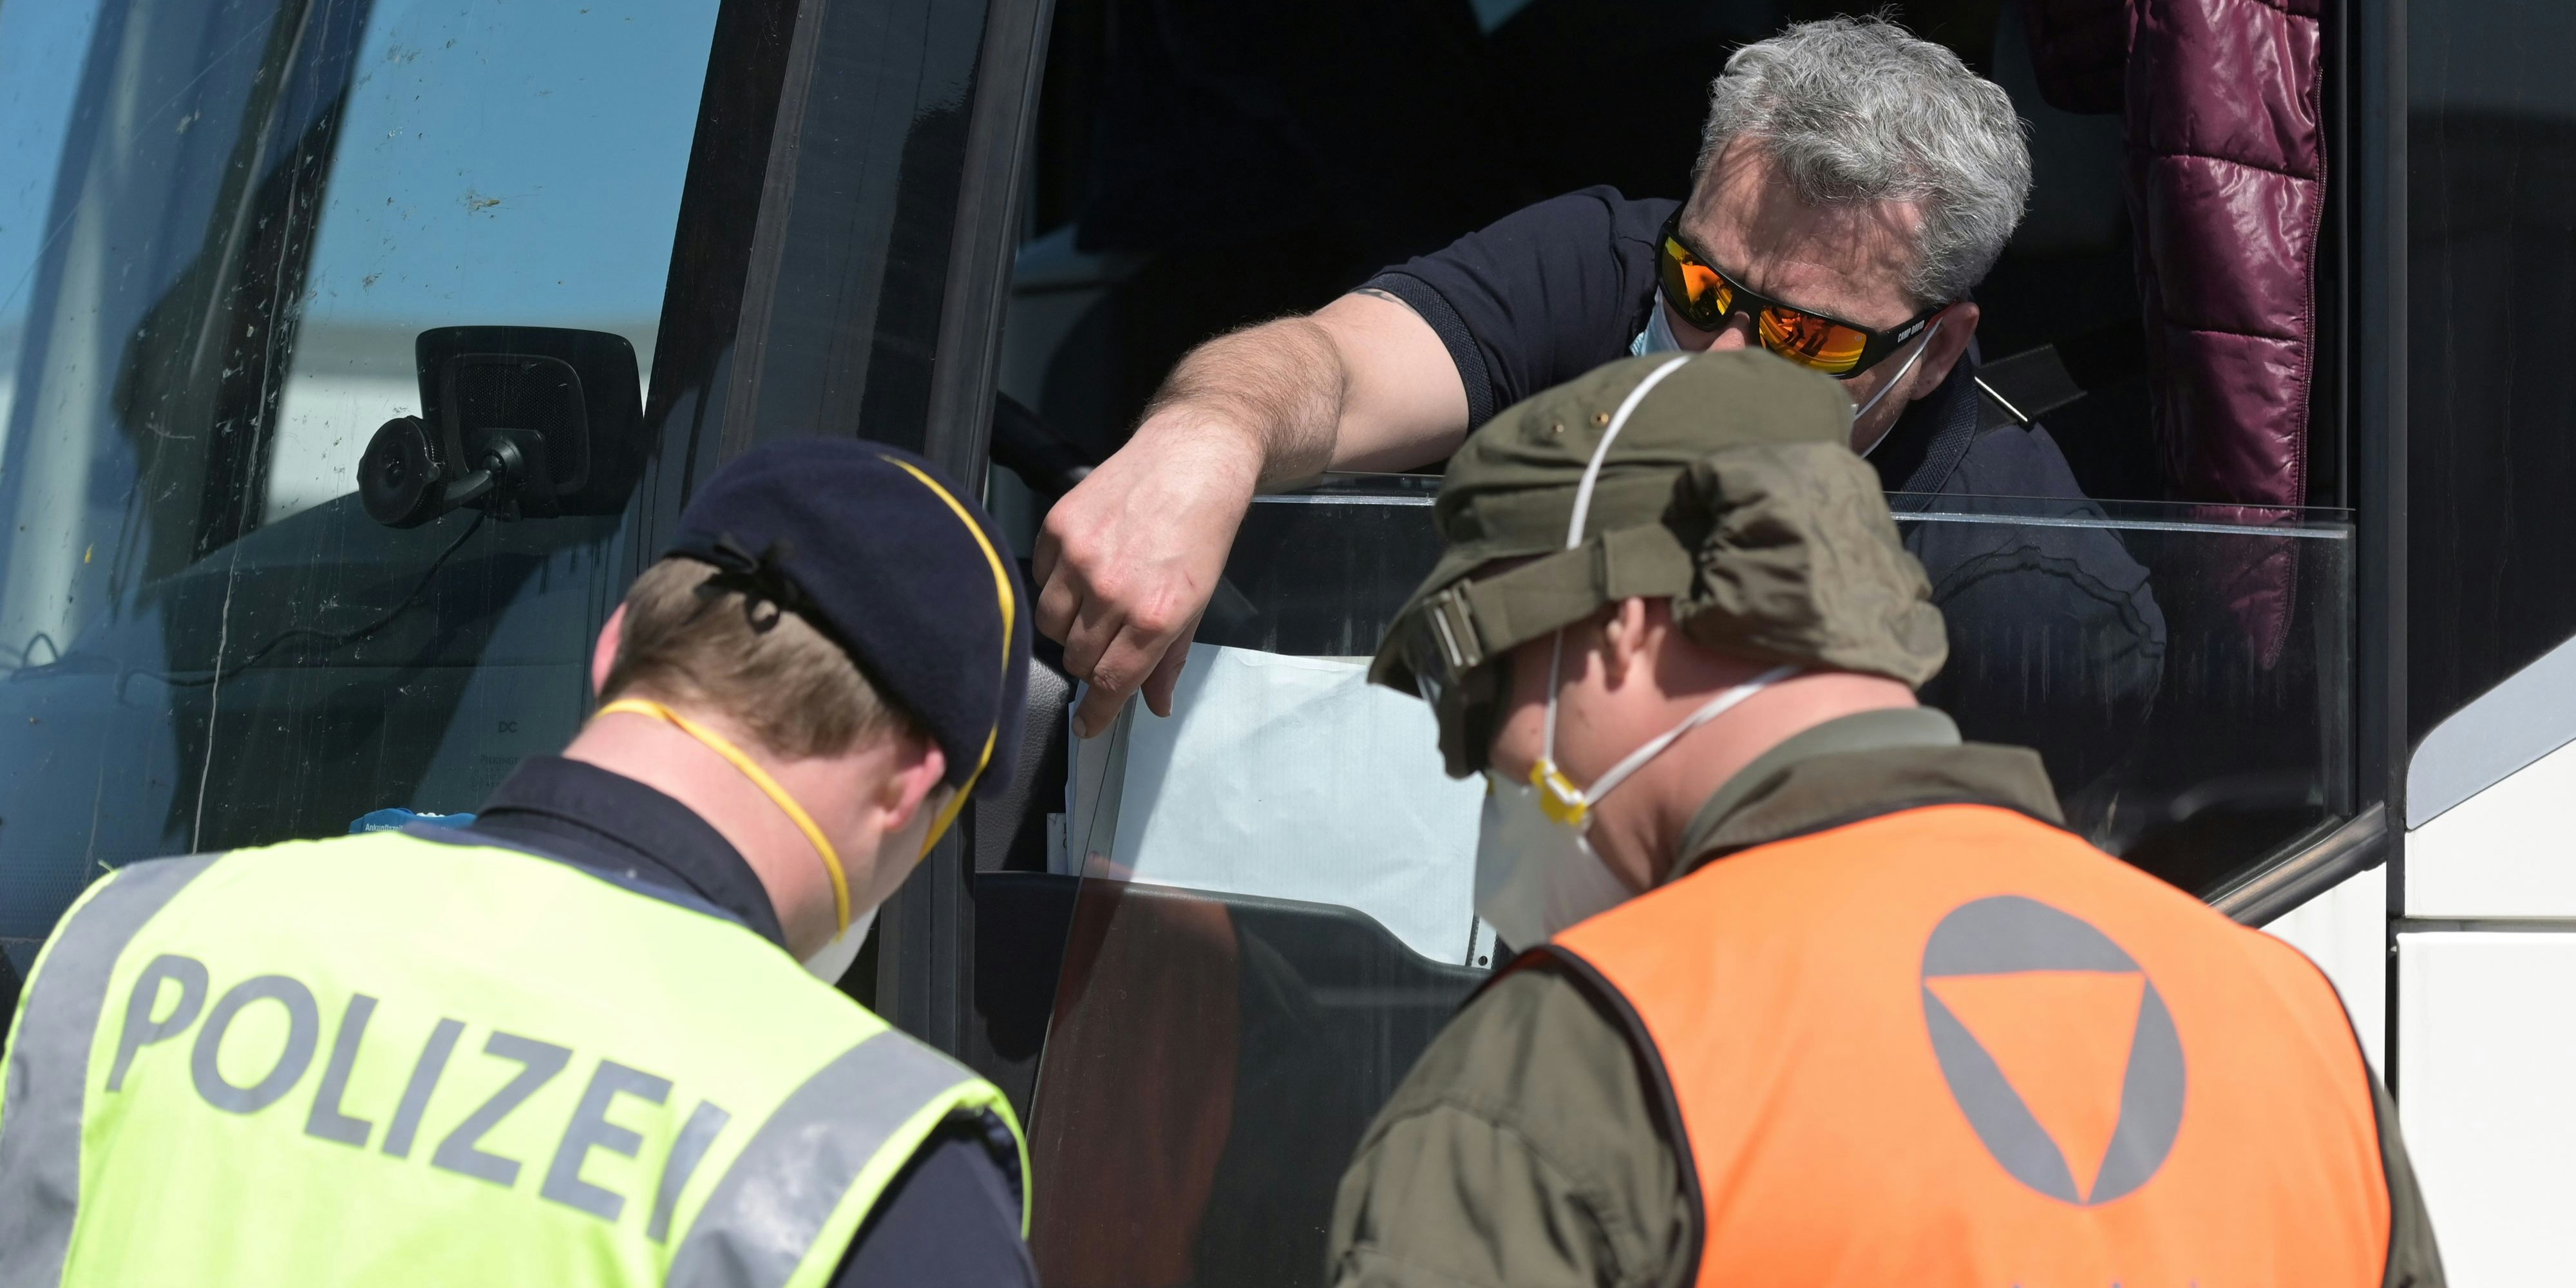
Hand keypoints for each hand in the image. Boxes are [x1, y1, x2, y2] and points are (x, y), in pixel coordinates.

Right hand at [1034, 414, 1261, 737]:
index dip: (1097, 712)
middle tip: (1110, 638)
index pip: (1110, 682)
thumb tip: (1153, 705)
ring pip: (1051, 625)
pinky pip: (1040, 580)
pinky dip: (1057, 583)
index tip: (1087, 726)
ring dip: (1070, 626)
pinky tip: (1085, 565)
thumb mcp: (1199, 602)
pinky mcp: (1058, 527)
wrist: (1193, 458)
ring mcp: (1080, 558)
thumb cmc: (1203, 530)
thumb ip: (1171, 658)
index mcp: (1155, 616)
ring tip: (1095, 602)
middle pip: (1078, 658)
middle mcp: (1112, 591)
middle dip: (1092, 660)